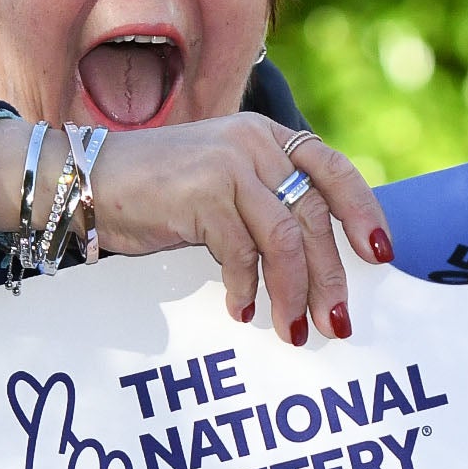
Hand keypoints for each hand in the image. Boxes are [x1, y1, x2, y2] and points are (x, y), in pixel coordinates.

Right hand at [85, 112, 389, 345]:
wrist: (85, 180)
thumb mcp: (222, 189)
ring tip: (293, 331)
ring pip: (286, 237)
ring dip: (294, 292)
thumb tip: (320, 265)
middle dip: (330, 277)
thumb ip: (266, 206)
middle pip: (313, 216)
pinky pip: (242, 250)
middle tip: (336, 323)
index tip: (382, 255)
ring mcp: (229, 164)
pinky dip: (246, 286)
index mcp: (267, 138)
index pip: (334, 170)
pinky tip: (242, 308)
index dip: (363, 212)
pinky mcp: (203, 192)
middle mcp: (254, 143)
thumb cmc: (157, 195)